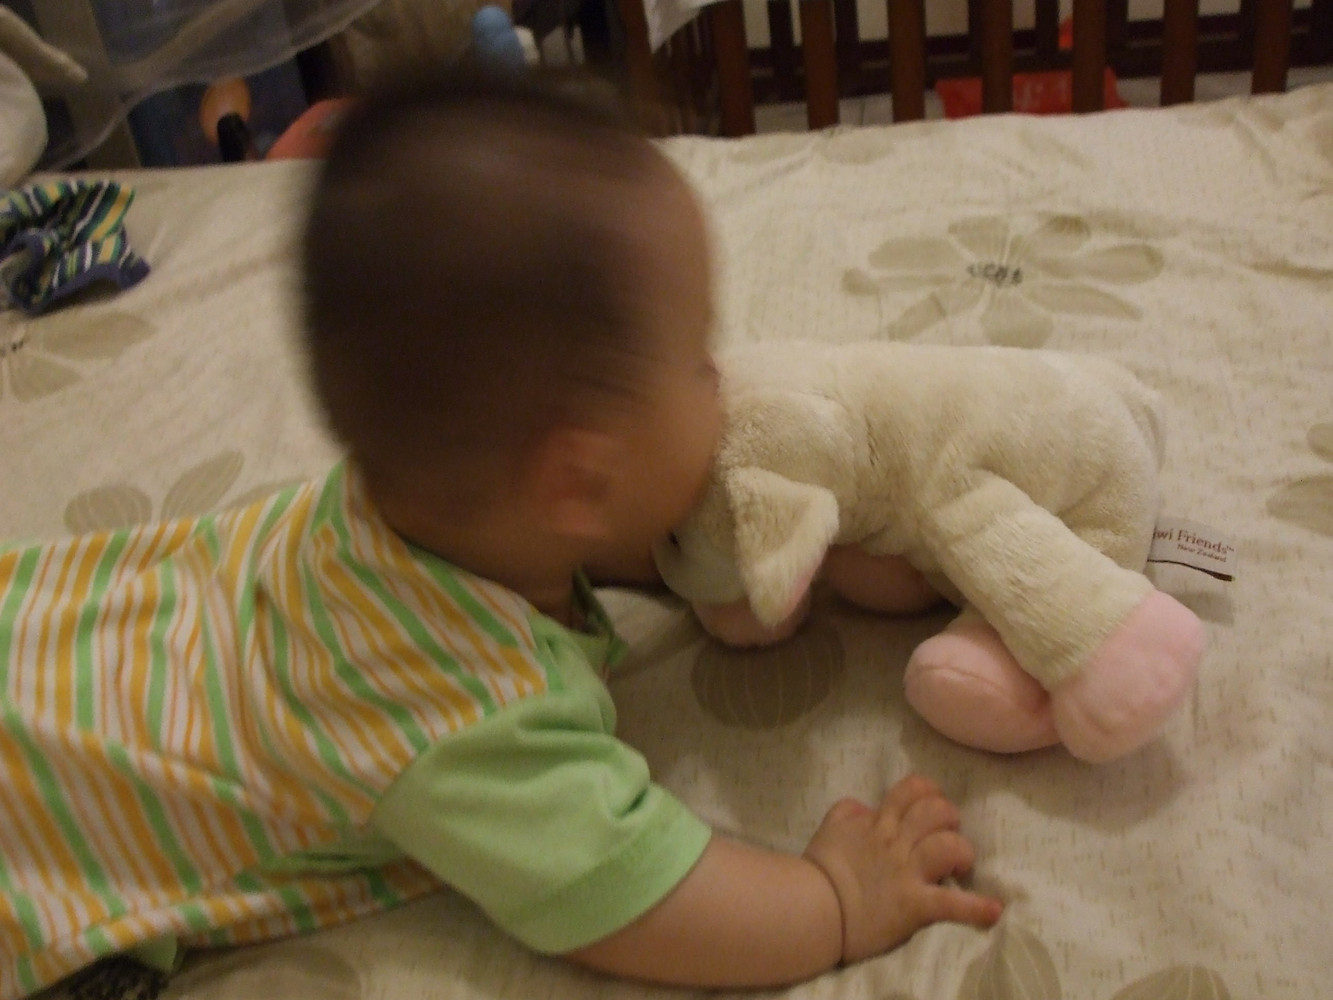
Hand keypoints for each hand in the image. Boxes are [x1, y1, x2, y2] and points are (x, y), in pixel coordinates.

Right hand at [803, 775, 1002, 962]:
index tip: (933, 804)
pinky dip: (976, 908)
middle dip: (950, 818)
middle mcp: (896, 842)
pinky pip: (951, 904)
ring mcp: (907, 872)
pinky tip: (994, 910)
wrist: (812, 907)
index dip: (930, 792)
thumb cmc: (820, 869)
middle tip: (947, 834)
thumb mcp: (830, 827)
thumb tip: (867, 806)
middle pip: (936, 812)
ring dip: (962, 852)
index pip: (912, 790)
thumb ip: (849, 811)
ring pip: (947, 846)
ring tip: (962, 864)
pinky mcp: (914, 905)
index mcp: (878, 823)